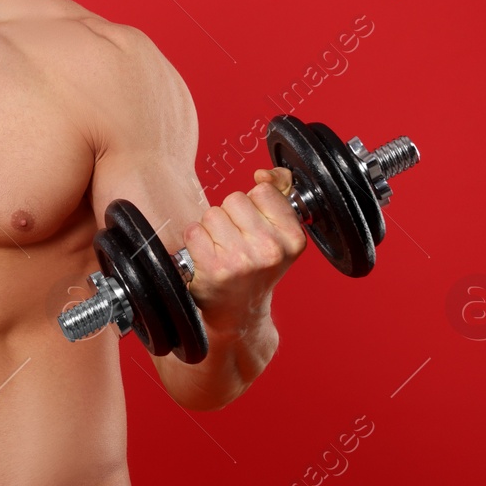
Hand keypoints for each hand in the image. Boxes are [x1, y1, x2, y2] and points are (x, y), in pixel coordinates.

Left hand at [181, 167, 307, 337]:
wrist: (239, 312)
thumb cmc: (257, 270)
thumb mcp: (280, 234)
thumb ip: (277, 194)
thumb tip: (264, 173)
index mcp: (292, 238)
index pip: (262, 191)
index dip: (253, 205)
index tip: (254, 226)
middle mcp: (270, 250)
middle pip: (234, 199)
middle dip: (230, 215)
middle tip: (236, 241)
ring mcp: (242, 260)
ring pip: (212, 214)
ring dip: (211, 228)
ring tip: (222, 249)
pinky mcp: (215, 268)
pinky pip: (194, 231)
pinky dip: (195, 241)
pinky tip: (207, 257)